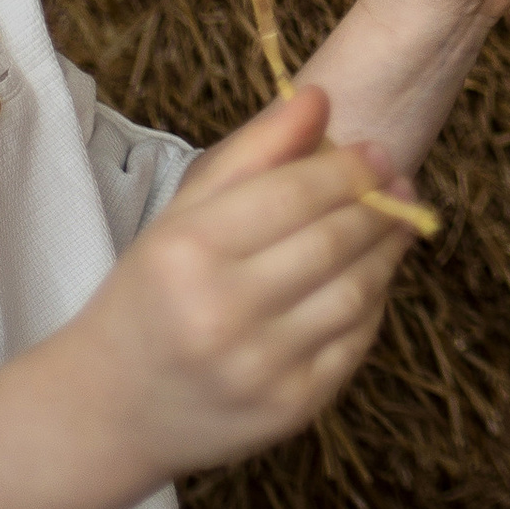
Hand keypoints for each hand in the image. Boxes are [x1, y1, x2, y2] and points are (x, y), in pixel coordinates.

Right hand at [68, 92, 408, 492]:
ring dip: (388, 250)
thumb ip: (253, 151)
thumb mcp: (181, 216)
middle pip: (334, 241)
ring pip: (357, 292)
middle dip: (380, 204)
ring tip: (399, 221)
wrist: (109, 410)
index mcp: (187, 252)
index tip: (378, 151)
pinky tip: (371, 277)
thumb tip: (320, 98)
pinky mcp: (291, 408)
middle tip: (400, 181)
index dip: (351, 167)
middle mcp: (221, 313)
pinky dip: (375, 302)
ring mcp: (260, 368)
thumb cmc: (151, 297)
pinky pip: (357, 342)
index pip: (296, 193)